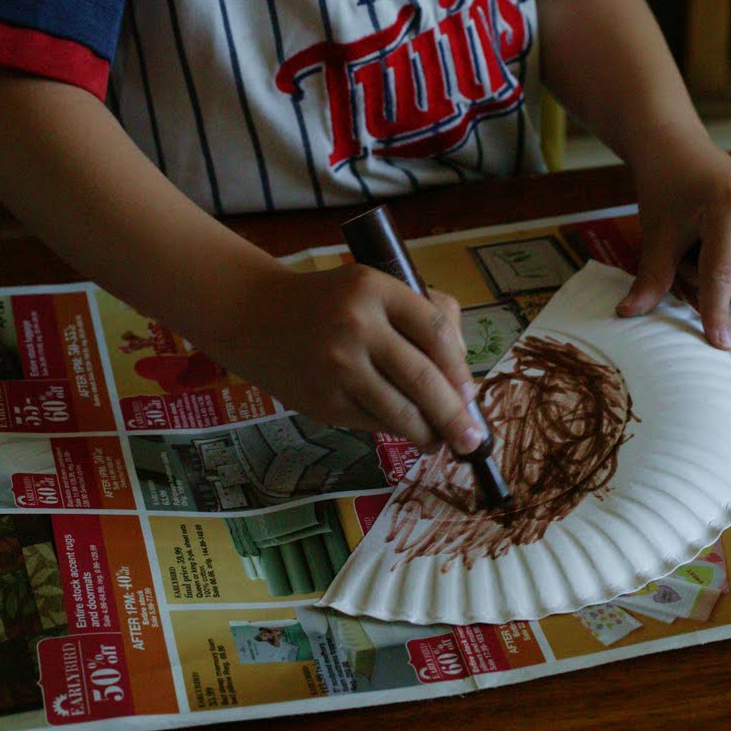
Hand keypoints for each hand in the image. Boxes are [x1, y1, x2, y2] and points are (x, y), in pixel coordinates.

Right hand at [209, 261, 480, 453]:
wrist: (257, 315)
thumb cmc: (331, 303)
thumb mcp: (373, 288)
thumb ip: (420, 316)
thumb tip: (461, 378)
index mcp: (376, 289)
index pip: (435, 330)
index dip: (461, 367)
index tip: (470, 392)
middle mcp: (356, 325)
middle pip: (423, 378)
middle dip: (455, 415)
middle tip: (472, 440)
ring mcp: (337, 366)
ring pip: (400, 411)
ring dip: (429, 433)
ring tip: (441, 442)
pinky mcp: (323, 401)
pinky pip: (373, 422)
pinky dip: (396, 431)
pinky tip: (406, 431)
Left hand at [617, 136, 730, 348]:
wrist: (678, 148)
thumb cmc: (664, 189)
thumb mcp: (656, 234)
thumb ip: (650, 278)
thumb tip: (628, 314)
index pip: (721, 274)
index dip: (714, 312)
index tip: (718, 343)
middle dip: (708, 279)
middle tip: (686, 248)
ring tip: (707, 244)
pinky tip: (729, 243)